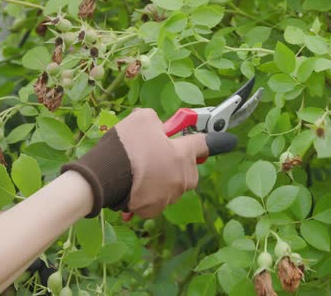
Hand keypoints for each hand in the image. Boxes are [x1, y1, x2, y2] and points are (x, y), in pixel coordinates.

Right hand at [62, 108, 235, 217]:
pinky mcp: (154, 210)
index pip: (206, 143)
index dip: (216, 138)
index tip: (228, 139)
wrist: (102, 176)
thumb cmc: (125, 145)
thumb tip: (159, 127)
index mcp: (183, 154)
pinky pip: (156, 198)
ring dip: (161, 176)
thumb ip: (157, 121)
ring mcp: (170, 196)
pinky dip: (148, 192)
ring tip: (138, 169)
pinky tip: (132, 183)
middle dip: (176, 159)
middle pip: (187, 167)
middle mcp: (183, 177)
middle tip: (155, 153)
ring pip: (171, 183)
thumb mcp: (142, 119)